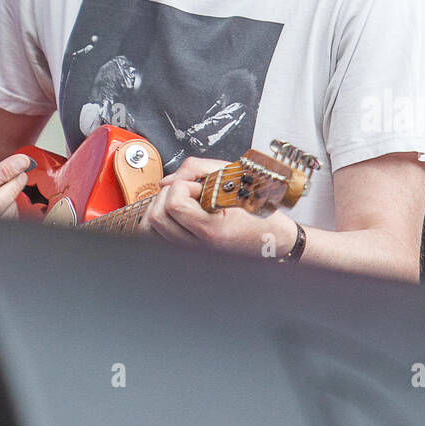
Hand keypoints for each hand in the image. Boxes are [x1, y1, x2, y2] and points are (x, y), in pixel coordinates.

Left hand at [138, 156, 287, 254]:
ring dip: (161, 208)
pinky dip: (160, 222)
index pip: (174, 204)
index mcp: (213, 230)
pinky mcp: (186, 256)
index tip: (199, 187)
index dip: (183, 186)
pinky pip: (157, 239)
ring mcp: (190, 255)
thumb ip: (197, 170)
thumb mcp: (235, 178)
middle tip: (191, 193)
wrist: (274, 240)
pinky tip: (175, 213)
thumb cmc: (260, 213)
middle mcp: (198, 248)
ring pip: (151, 230)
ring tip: (182, 202)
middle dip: (169, 195)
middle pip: (156, 217)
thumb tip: (167, 180)